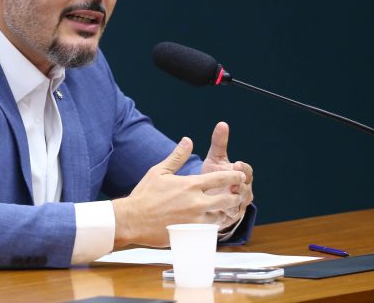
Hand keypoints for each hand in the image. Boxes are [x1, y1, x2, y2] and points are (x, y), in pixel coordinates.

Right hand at [112, 138, 245, 247]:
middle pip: (226, 199)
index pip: (220, 178)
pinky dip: (213, 225)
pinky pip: (210, 230)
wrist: (132, 219)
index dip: (234, 176)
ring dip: (224, 212)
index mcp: (190, 184)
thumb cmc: (145, 194)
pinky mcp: (191, 233)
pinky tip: (212, 223)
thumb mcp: (160, 171)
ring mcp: (195, 219)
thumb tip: (188, 140)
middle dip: (235, 196)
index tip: (241, 175)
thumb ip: (177, 156)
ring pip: (220, 216)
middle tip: (238, 194)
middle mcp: (196, 202)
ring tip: (226, 209)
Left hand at [201, 122, 253, 228]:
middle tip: (234, 182)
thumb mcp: (215, 159)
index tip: (236, 164)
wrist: (206, 197)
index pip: (247, 171)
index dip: (243, 168)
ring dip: (235, 200)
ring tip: (227, 198)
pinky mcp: (230, 217)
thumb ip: (219, 143)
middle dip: (241, 185)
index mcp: (241, 175)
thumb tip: (222, 124)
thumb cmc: (213, 175)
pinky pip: (231, 216)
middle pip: (247, 188)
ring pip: (241, 203)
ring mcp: (238, 204)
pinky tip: (220, 210)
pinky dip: (227, 213)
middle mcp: (243, 190)